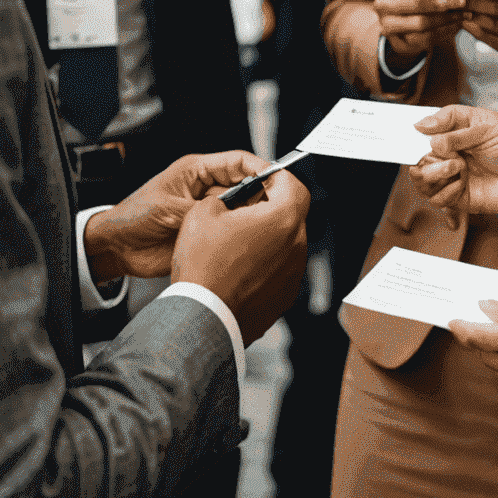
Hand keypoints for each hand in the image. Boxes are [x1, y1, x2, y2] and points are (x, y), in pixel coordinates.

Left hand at [81, 150, 267, 280]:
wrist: (116, 248)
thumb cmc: (133, 217)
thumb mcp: (167, 208)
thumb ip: (199, 211)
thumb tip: (230, 216)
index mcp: (198, 172)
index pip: (238, 162)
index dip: (260, 168)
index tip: (278, 179)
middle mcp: (207, 190)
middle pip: (246, 186)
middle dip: (261, 195)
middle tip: (275, 209)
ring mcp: (208, 213)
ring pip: (242, 211)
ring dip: (251, 218)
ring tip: (262, 228)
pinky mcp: (207, 234)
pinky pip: (231, 233)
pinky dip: (240, 237)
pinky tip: (248, 244)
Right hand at [171, 169, 309, 345]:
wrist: (202, 319)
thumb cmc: (204, 270)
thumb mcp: (203, 213)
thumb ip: (223, 197)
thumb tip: (226, 201)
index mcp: (282, 220)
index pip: (292, 184)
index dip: (275, 177)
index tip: (262, 179)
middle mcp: (296, 246)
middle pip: (290, 215)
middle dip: (269, 208)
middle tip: (243, 209)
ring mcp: (293, 274)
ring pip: (285, 243)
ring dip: (266, 238)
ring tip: (235, 244)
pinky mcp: (284, 296)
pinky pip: (278, 270)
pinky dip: (263, 265)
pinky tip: (237, 269)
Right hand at [374, 0, 463, 64]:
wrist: (402, 17)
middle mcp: (382, 5)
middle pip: (414, 5)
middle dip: (440, 3)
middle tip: (460, 0)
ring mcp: (388, 26)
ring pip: (421, 24)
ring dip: (446, 19)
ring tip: (462, 13)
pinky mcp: (400, 42)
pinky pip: (425, 39)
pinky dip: (444, 31)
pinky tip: (456, 24)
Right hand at [410, 104, 497, 219]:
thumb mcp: (488, 124)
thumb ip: (455, 124)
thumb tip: (424, 127)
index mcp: (451, 133)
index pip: (421, 133)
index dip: (413, 135)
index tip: (414, 135)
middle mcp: (447, 155)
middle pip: (417, 159)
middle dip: (428, 159)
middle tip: (452, 158)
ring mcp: (451, 176)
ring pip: (421, 181)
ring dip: (434, 175)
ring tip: (458, 169)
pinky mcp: (456, 197)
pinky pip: (437, 199)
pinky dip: (446, 193)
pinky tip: (462, 185)